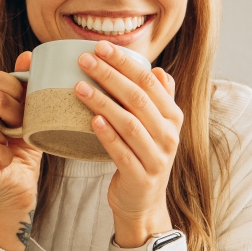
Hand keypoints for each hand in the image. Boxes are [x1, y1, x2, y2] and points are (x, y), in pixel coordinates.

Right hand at [0, 52, 41, 250]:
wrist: (21, 188)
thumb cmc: (22, 151)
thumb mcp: (28, 114)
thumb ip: (24, 85)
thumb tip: (28, 55)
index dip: (15, 89)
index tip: (26, 106)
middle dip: (16, 111)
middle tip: (22, 126)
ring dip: (10, 134)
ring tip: (14, 143)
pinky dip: (7, 155)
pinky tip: (8, 161)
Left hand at [75, 41, 180, 247]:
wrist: (142, 203)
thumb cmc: (143, 157)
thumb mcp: (156, 128)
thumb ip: (158, 100)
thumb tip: (157, 70)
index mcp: (172, 116)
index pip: (149, 81)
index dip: (125, 62)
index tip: (101, 47)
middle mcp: (169, 134)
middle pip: (138, 98)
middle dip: (110, 75)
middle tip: (84, 60)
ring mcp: (156, 157)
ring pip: (129, 123)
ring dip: (103, 102)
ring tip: (79, 86)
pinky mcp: (140, 176)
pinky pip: (122, 152)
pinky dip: (107, 135)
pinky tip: (91, 120)